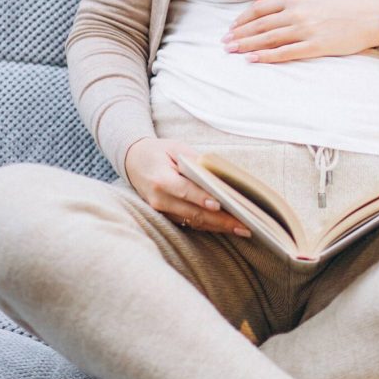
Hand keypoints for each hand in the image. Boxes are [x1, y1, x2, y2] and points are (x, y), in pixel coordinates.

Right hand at [124, 138, 252, 236]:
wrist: (133, 161)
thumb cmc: (158, 152)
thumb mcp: (176, 148)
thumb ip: (196, 162)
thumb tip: (219, 176)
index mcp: (161, 179)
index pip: (184, 191)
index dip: (202, 198)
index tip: (219, 204)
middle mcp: (159, 199)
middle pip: (193, 212)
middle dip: (220, 220)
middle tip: (244, 225)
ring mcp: (161, 211)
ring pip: (193, 222)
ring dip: (218, 227)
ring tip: (242, 229)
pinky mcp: (166, 217)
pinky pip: (190, 223)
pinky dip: (209, 225)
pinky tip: (227, 227)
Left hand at [222, 0, 378, 63]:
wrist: (371, 16)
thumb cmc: (341, 2)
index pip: (259, 8)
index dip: (242, 19)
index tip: (231, 28)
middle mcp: (297, 11)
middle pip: (260, 25)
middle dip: (239, 35)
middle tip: (224, 43)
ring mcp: (306, 29)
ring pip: (269, 39)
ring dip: (247, 46)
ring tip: (232, 52)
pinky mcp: (315, 46)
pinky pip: (285, 53)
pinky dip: (267, 57)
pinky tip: (253, 60)